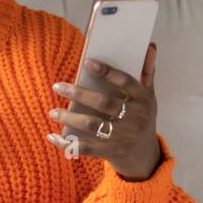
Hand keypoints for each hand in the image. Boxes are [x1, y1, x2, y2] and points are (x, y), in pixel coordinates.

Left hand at [46, 42, 160, 180]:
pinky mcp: (110, 152)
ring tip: (52, 112)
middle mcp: (134, 119)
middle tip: (57, 86)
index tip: (87, 62)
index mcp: (143, 101)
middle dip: (79, 94)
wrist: (144, 156)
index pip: (125, 82)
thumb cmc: (142, 118)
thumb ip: (146, 72)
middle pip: (104, 103)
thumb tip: (150, 45)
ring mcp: (122, 137)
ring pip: (92, 125)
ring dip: (69, 118)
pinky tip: (52, 136)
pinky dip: (66, 144)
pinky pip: (85, 148)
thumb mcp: (148, 97)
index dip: (107, 72)